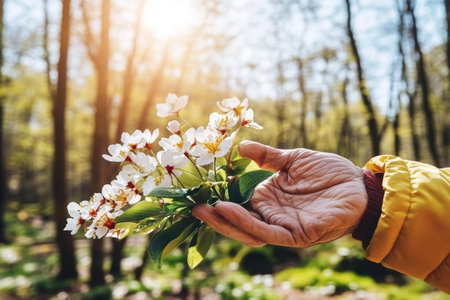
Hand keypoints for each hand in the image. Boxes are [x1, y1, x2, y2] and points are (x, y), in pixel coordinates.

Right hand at [192, 141, 367, 246]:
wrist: (359, 183)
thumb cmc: (328, 172)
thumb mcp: (294, 159)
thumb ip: (269, 157)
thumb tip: (241, 147)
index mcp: (268, 198)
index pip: (237, 203)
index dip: (218, 199)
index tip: (198, 192)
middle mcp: (272, 215)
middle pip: (238, 222)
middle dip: (215, 217)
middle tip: (193, 206)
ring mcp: (283, 226)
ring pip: (248, 231)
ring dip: (225, 222)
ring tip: (206, 209)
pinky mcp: (297, 234)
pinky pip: (268, 232)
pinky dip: (247, 224)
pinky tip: (230, 209)